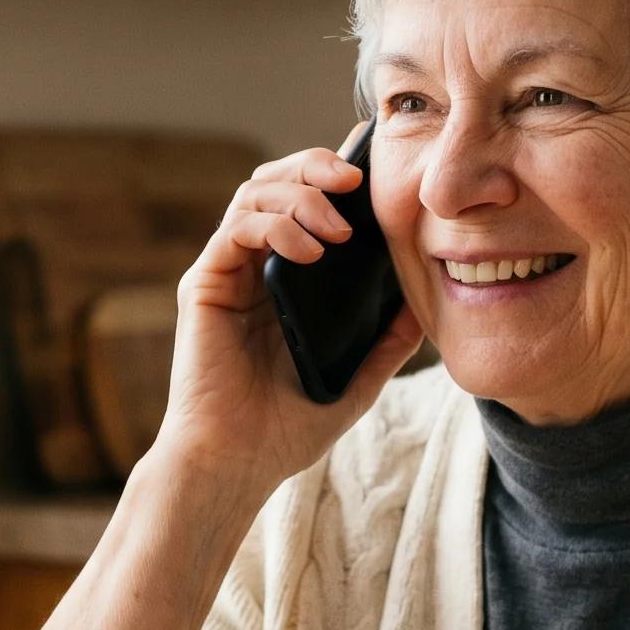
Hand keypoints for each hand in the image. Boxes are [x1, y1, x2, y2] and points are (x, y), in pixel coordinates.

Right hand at [148, 125, 424, 499]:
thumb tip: (425, 304)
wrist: (238, 464)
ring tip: (338, 227)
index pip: (307, 205)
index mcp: (286, 281)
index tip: (375, 168)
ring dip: (300, 194)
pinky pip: (235, 229)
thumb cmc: (286, 429)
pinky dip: (274, 226)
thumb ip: (386, 342)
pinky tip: (309, 251)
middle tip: (355, 181)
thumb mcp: (355, 380)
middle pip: (276, 182)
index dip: (336, 176)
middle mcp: (252, 267)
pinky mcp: (204, 284)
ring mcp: (227, 273)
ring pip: (254, 193)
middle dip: (316, 166)